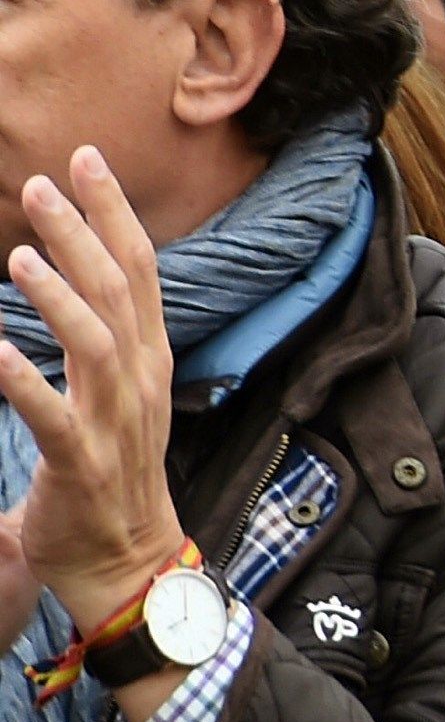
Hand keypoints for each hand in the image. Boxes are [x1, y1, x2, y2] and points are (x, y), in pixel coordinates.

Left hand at [0, 156, 184, 711]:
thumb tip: (68, 294)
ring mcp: (113, 422)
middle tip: (41, 184)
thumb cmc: (113, 478)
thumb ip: (100, 347)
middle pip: (118, 290)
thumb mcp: (120, 400)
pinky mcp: (81, 463)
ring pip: (93, 342)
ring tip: (19, 256)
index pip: (139, 269)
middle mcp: (139, 381)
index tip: (87, 160)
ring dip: (58, 295)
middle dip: (82, 232)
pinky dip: (25, 381)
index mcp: (149, 360)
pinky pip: (52, 415)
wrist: (129, 561)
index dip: (114, 213)